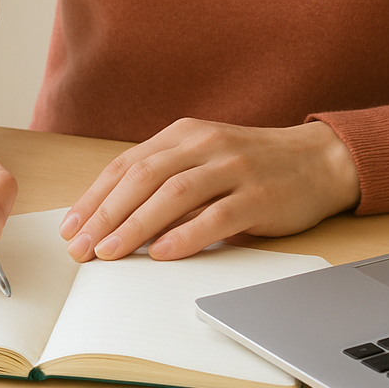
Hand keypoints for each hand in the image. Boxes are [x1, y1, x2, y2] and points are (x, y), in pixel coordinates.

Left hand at [59, 118, 358, 261]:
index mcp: (185, 134)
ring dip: (135, 225)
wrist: (318, 159)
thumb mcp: (205, 160)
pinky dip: (186, 236)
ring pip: (173, 194)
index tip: (70, 227)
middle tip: (81, 247)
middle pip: (143, 177)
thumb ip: (167, 180)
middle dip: (105, 214)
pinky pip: (216, 216)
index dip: (95, 196)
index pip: (128, 164)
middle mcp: (205, 144)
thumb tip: (114, 221)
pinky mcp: (259, 194)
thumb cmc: (253, 166)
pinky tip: (163, 253)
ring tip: (109, 252)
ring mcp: (233, 167)